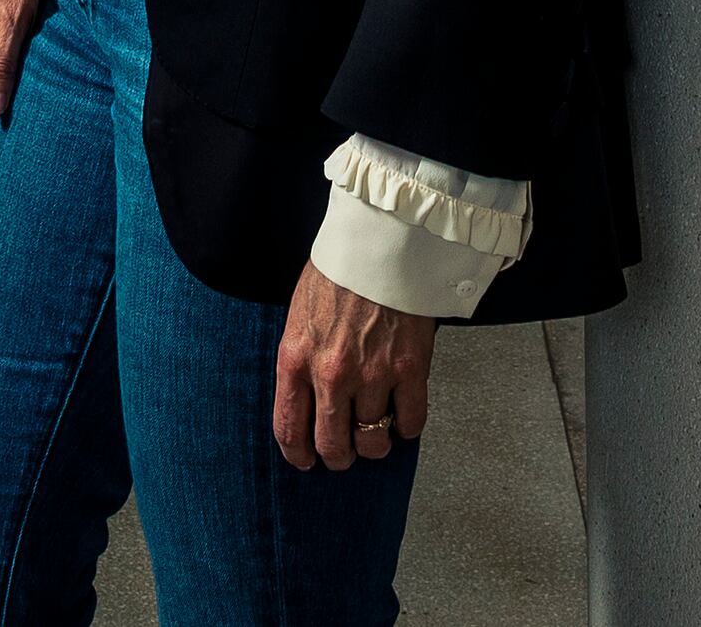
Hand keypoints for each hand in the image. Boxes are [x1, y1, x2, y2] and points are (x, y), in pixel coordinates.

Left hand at [270, 265, 436, 470]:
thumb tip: (306, 396)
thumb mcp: (299, 314)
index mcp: (296, 359)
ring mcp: (372, 375)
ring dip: (375, 444)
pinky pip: (410, 422)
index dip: (298, 455)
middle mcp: (330, 375)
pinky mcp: (409, 368)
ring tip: (377, 433)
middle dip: (340, 456)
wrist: (382, 240)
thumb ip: (300, 359)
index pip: (289, 429)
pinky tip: (403, 417)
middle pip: (333, 446)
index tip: (306, 461)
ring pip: (373, 440)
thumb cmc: (340, 271)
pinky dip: (407, 427)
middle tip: (346, 451)